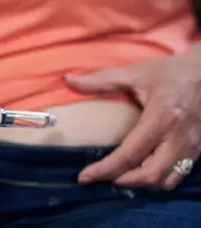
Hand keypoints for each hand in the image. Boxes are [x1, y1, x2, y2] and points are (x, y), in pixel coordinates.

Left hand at [65, 51, 200, 190]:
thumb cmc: (171, 72)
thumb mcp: (136, 73)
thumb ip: (101, 80)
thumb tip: (69, 80)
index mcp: (162, 118)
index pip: (130, 154)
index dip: (105, 169)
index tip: (84, 177)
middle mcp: (178, 137)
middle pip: (149, 175)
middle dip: (122, 181)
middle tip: (101, 177)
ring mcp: (192, 147)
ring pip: (165, 180)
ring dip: (140, 184)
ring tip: (118, 177)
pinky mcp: (198, 151)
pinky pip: (177, 175)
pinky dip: (156, 180)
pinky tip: (140, 172)